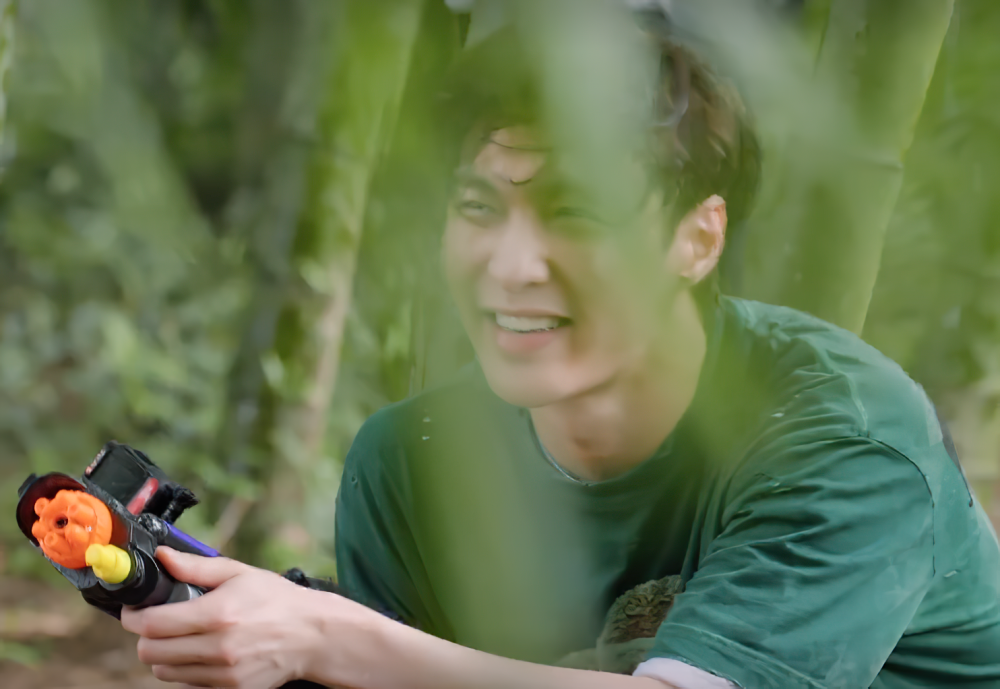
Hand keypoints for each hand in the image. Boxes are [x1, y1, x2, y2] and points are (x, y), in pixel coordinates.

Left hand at [121, 547, 337, 687]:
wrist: (311, 635)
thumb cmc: (277, 600)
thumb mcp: (239, 573)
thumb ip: (196, 567)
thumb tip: (162, 557)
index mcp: (217, 614)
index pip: (151, 624)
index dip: (133, 616)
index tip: (135, 611)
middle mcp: (217, 648)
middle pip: (150, 652)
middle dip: (146, 636)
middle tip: (158, 623)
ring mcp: (223, 674)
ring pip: (164, 672)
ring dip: (164, 655)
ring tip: (181, 638)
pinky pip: (187, 684)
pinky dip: (185, 671)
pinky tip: (201, 654)